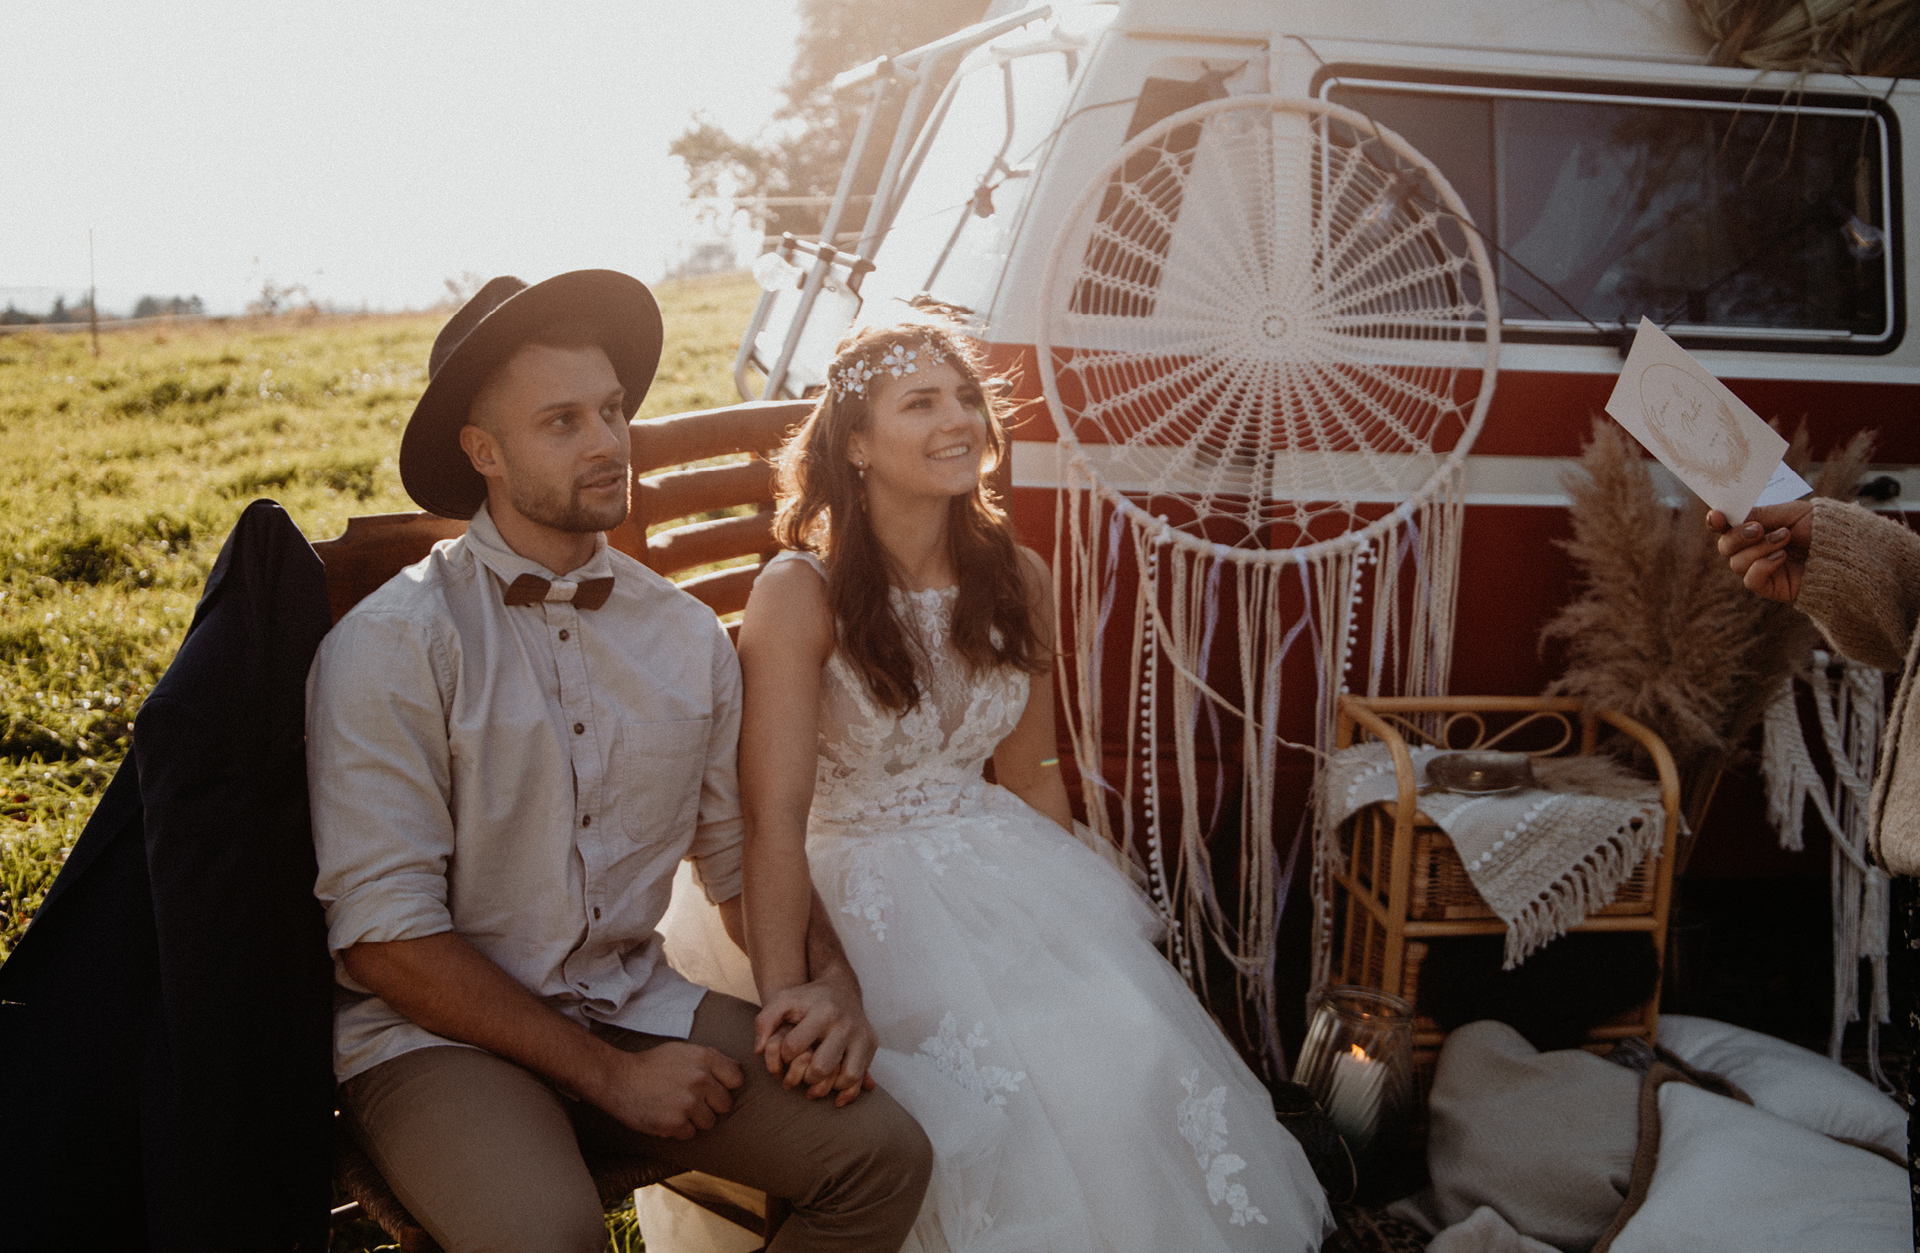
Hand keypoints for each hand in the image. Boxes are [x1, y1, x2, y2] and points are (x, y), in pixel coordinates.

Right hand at [589, 1040, 744, 1139]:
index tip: (712, 1087)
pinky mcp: (674, 1123)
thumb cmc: (652, 1065)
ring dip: (694, 1119)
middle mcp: (700, 1079)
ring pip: (709, 1122)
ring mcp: (687, 1102)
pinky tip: (665, 1115)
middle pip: (725, 1104)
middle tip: (688, 1099)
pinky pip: (690, 1134)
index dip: (725, 1086)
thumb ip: (712, 1058)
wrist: (618, 1079)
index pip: (737, 1079)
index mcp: (704, 1058)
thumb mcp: (683, 1051)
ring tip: (675, 1106)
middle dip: (710, 1105)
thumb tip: (738, 1069)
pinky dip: (679, 1130)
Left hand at [753, 967, 878, 1105]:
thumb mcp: (783, 1000)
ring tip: (816, 1080)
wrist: (841, 988)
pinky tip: (834, 1092)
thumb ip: (764, 1021)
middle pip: (821, 1068)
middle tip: (801, 1073)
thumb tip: (758, 1051)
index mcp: (823, 1011)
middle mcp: (845, 1023)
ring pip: (846, 1077)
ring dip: (827, 1086)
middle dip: (805, 1076)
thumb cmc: (807, 999)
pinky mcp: (871, 1044)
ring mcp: (861, 1035)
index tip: (787, 1053)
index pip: (795, 1046)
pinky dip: (847, 1091)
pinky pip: (860, 1078)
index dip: (784, 1056)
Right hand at [1707, 501, 1812, 602]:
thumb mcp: (1791, 512)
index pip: (1725, 526)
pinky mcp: (1769, 587)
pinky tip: (1783, 557)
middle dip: (1738, 536)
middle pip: (1725, 546)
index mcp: (1756, 528)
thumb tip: (1732, 516)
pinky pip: (1750, 579)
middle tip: (1760, 528)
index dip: (1715, 521)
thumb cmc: (1822, 528)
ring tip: (1785, 539)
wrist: (1847, 551)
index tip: (1716, 516)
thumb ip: (1760, 513)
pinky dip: (1763, 565)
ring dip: (1759, 548)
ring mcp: (1760, 569)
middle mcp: (1754, 549)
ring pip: (1736, 562)